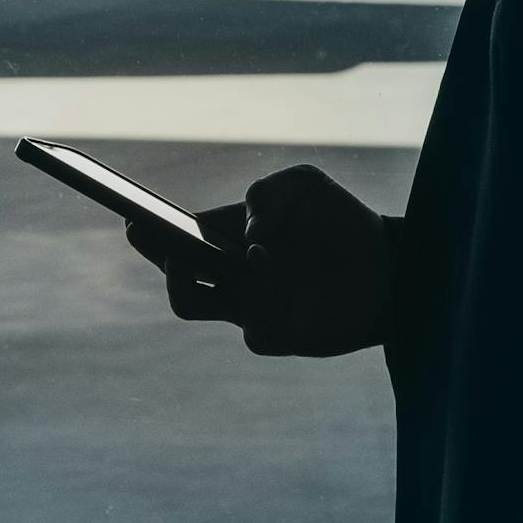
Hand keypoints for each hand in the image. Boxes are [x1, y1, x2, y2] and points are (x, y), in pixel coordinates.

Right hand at [130, 164, 390, 354]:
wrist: (390, 266)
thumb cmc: (339, 220)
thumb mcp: (304, 186)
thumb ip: (266, 195)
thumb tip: (248, 238)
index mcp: (224, 236)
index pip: (171, 235)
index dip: (147, 229)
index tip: (132, 218)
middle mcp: (226, 274)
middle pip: (169, 272)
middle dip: (159, 256)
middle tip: (173, 242)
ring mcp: (245, 307)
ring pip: (189, 303)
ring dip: (203, 281)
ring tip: (257, 258)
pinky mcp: (274, 336)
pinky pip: (252, 331)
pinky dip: (269, 311)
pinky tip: (295, 296)